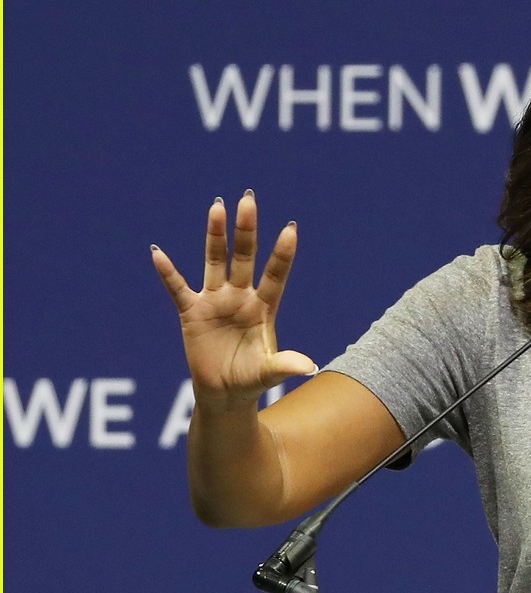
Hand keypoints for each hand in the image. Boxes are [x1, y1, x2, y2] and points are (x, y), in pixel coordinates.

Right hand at [151, 191, 315, 406]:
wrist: (224, 393)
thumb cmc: (251, 380)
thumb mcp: (268, 373)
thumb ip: (285, 365)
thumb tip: (311, 367)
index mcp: (264, 308)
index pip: (276, 275)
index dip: (282, 253)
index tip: (291, 228)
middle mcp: (241, 297)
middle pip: (244, 257)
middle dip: (246, 229)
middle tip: (248, 200)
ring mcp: (216, 301)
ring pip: (215, 261)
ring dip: (215, 235)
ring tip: (217, 206)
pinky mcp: (192, 312)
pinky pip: (177, 288)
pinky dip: (168, 272)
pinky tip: (158, 252)